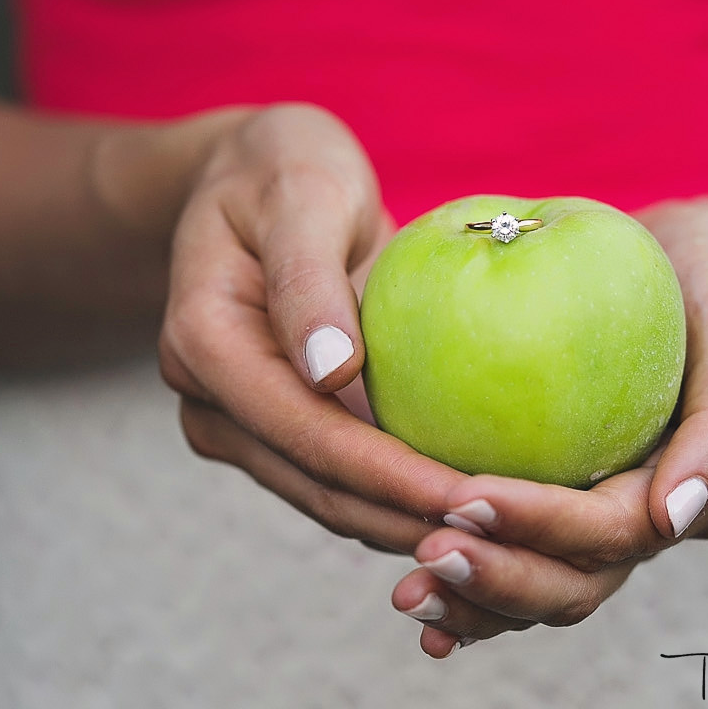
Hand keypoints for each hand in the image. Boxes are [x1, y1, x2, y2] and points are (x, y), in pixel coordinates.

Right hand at [159, 103, 481, 553]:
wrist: (249, 181)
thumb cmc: (285, 168)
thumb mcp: (303, 191)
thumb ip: (308, 277)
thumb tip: (331, 372)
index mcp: (204, 340)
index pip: (307, 431)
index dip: (388, 476)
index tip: (470, 499)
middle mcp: (206, 397)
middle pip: (317, 485)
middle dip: (407, 520)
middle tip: (503, 540)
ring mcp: (233, 422)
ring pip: (326, 499)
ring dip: (407, 525)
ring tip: (497, 540)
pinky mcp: (269, 431)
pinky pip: (337, 480)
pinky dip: (398, 500)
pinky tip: (470, 509)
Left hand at [390, 203, 707, 656]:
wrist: (687, 268)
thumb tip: (671, 521)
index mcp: (692, 500)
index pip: (609, 531)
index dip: (539, 525)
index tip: (463, 497)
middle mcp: (642, 527)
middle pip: (571, 584)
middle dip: (498, 580)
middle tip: (426, 555)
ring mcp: (597, 524)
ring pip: (537, 589)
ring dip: (472, 601)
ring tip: (407, 591)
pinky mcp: (557, 506)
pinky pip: (510, 555)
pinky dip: (466, 591)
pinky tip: (409, 594)